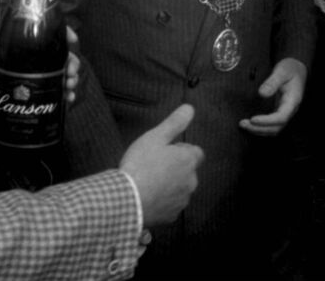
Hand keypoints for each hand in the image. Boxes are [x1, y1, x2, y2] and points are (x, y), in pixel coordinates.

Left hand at [0, 27, 81, 104]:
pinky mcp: (41, 93)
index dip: (64, 33)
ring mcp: (40, 76)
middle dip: (71, 62)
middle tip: (71, 71)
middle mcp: (37, 58)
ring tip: (70, 85)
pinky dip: (66, 95)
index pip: (49, 34)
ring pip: (63, 73)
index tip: (72, 39)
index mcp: (26, 46)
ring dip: (71, 78)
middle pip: (62, 55)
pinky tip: (69, 98)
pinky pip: (58, 92)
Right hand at [121, 104, 203, 227]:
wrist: (127, 199)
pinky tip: (147, 197)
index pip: (196, 152)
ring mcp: (182, 200)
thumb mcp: (155, 137)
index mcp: (188, 160)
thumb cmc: (141, 164)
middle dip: (176, 168)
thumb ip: (174, 123)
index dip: (182, 150)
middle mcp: (191, 181)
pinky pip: (171, 205)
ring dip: (170, 185)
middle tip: (153, 166)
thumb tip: (190, 108)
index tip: (165, 151)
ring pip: (180, 189)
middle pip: (188, 171)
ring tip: (149, 182)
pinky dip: (163, 202)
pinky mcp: (172, 216)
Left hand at [239, 58, 306, 135]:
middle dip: (259, 128)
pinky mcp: (280, 112)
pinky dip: (261, 128)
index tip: (253, 119)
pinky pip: (272, 125)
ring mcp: (285, 112)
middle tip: (243, 124)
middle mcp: (290, 110)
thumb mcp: (282, 71)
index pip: (281, 117)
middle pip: (276, 127)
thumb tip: (261, 93)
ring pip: (274, 129)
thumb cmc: (290, 69)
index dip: (267, 121)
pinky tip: (251, 124)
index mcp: (292, 101)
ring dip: (259, 130)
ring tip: (244, 125)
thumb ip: (272, 82)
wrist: (296, 69)